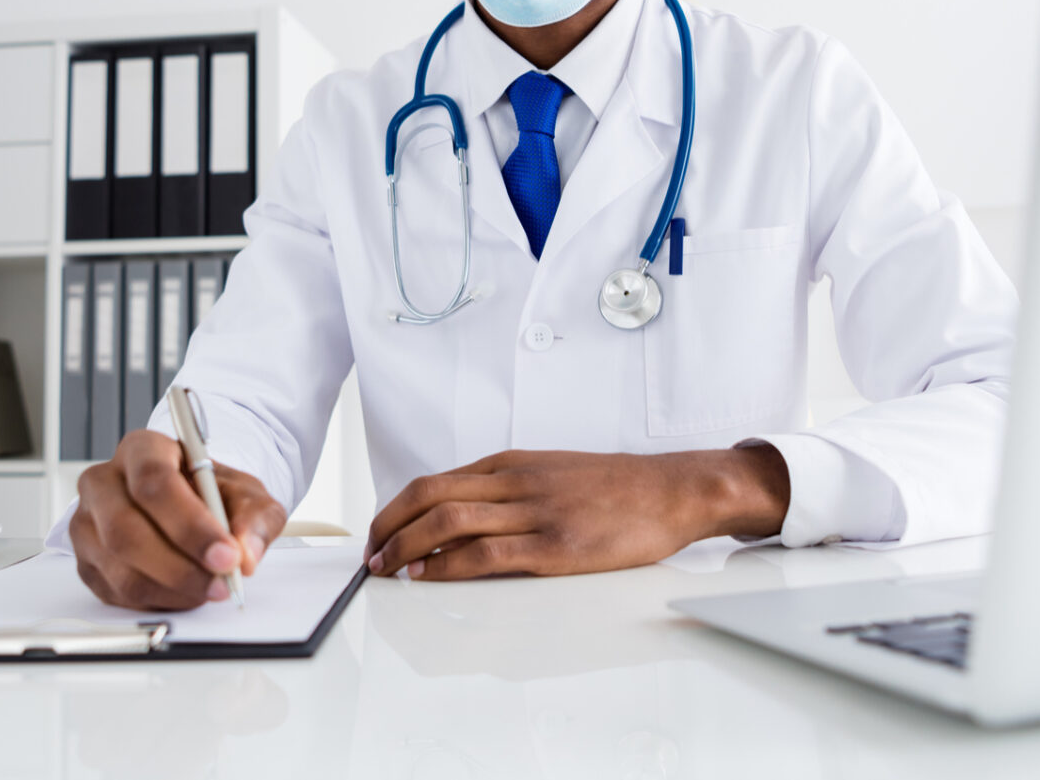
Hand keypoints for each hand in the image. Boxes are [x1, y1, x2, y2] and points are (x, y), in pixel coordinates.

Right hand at [70, 429, 287, 609]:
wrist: (191, 504)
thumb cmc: (211, 493)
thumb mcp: (246, 494)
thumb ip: (254, 517)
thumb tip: (246, 554)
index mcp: (142, 449)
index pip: (154, 481)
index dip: (190, 524)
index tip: (226, 554)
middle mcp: (103, 483)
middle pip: (126, 531)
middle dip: (181, 567)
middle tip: (222, 581)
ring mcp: (87, 524)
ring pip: (121, 570)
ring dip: (174, 589)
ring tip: (210, 588)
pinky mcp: (86, 562)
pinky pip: (118, 593)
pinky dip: (159, 601)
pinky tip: (186, 591)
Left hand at [364, 447, 789, 580]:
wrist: (671, 490)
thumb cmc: (615, 487)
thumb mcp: (552, 471)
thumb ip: (507, 488)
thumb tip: (460, 515)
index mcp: (512, 463)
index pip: (434, 480)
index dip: (395, 508)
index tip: (377, 532)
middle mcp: (516, 481)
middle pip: (429, 495)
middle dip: (387, 526)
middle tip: (369, 554)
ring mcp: (534, 513)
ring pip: (448, 521)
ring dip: (405, 547)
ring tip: (385, 569)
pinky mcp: (555, 547)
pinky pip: (485, 554)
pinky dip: (446, 565)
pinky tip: (427, 577)